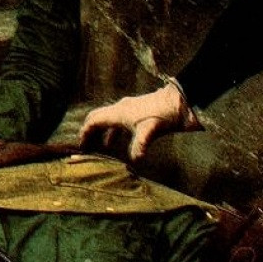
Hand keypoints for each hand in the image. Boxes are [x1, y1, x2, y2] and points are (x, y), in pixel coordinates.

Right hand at [79, 83, 194, 160]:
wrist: (181, 101)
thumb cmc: (163, 114)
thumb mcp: (149, 131)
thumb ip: (139, 146)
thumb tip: (134, 160)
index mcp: (119, 112)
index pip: (94, 120)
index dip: (85, 133)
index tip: (81, 146)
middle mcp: (122, 109)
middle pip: (100, 119)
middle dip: (92, 132)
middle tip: (88, 146)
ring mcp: (131, 110)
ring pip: (112, 122)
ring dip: (106, 134)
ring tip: (104, 148)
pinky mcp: (141, 113)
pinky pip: (123, 123)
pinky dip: (118, 133)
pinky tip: (124, 144)